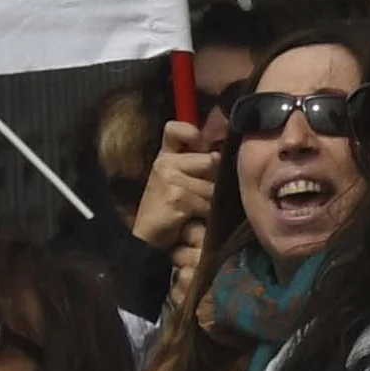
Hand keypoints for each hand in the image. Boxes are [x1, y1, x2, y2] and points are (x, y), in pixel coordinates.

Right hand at [129, 118, 222, 251]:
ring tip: (194, 211)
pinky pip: (208, 203)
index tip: (200, 145)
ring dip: (211, 203)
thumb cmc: (168, 212)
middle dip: (213, 182)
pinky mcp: (176, 196)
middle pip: (211, 160)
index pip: (175, 129)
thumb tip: (223, 156)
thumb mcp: (179, 183)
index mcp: (165, 156)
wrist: (146, 241)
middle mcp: (164, 163)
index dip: (191, 133)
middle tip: (198, 196)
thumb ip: (197, 165)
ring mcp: (169, 178)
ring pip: (213, 186)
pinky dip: (206, 215)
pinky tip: (191, 219)